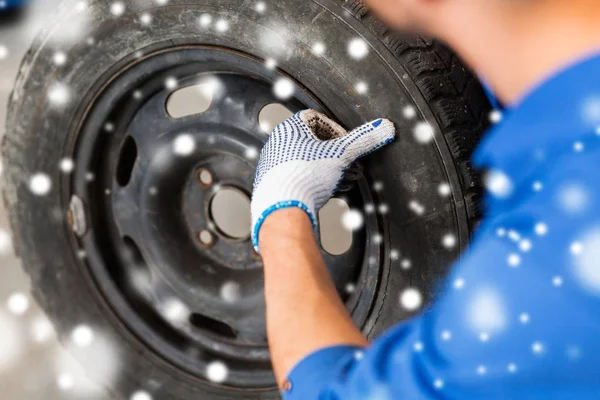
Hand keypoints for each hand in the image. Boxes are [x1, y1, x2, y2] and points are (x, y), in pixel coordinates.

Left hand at [251, 109, 394, 250]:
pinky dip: (314, 181)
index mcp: (289, 127)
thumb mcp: (341, 155)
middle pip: (313, 142)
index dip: (337, 130)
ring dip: (327, 170)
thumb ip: (364, 140)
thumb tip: (385, 128)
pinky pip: (297, 176)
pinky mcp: (272, 184)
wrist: (283, 208)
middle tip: (349, 166)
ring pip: (306, 161)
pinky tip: (326, 192)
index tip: (348, 144)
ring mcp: (273, 164)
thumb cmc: (304, 177)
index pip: (317, 119)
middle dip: (336, 155)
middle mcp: (277, 143)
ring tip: (342, 181)